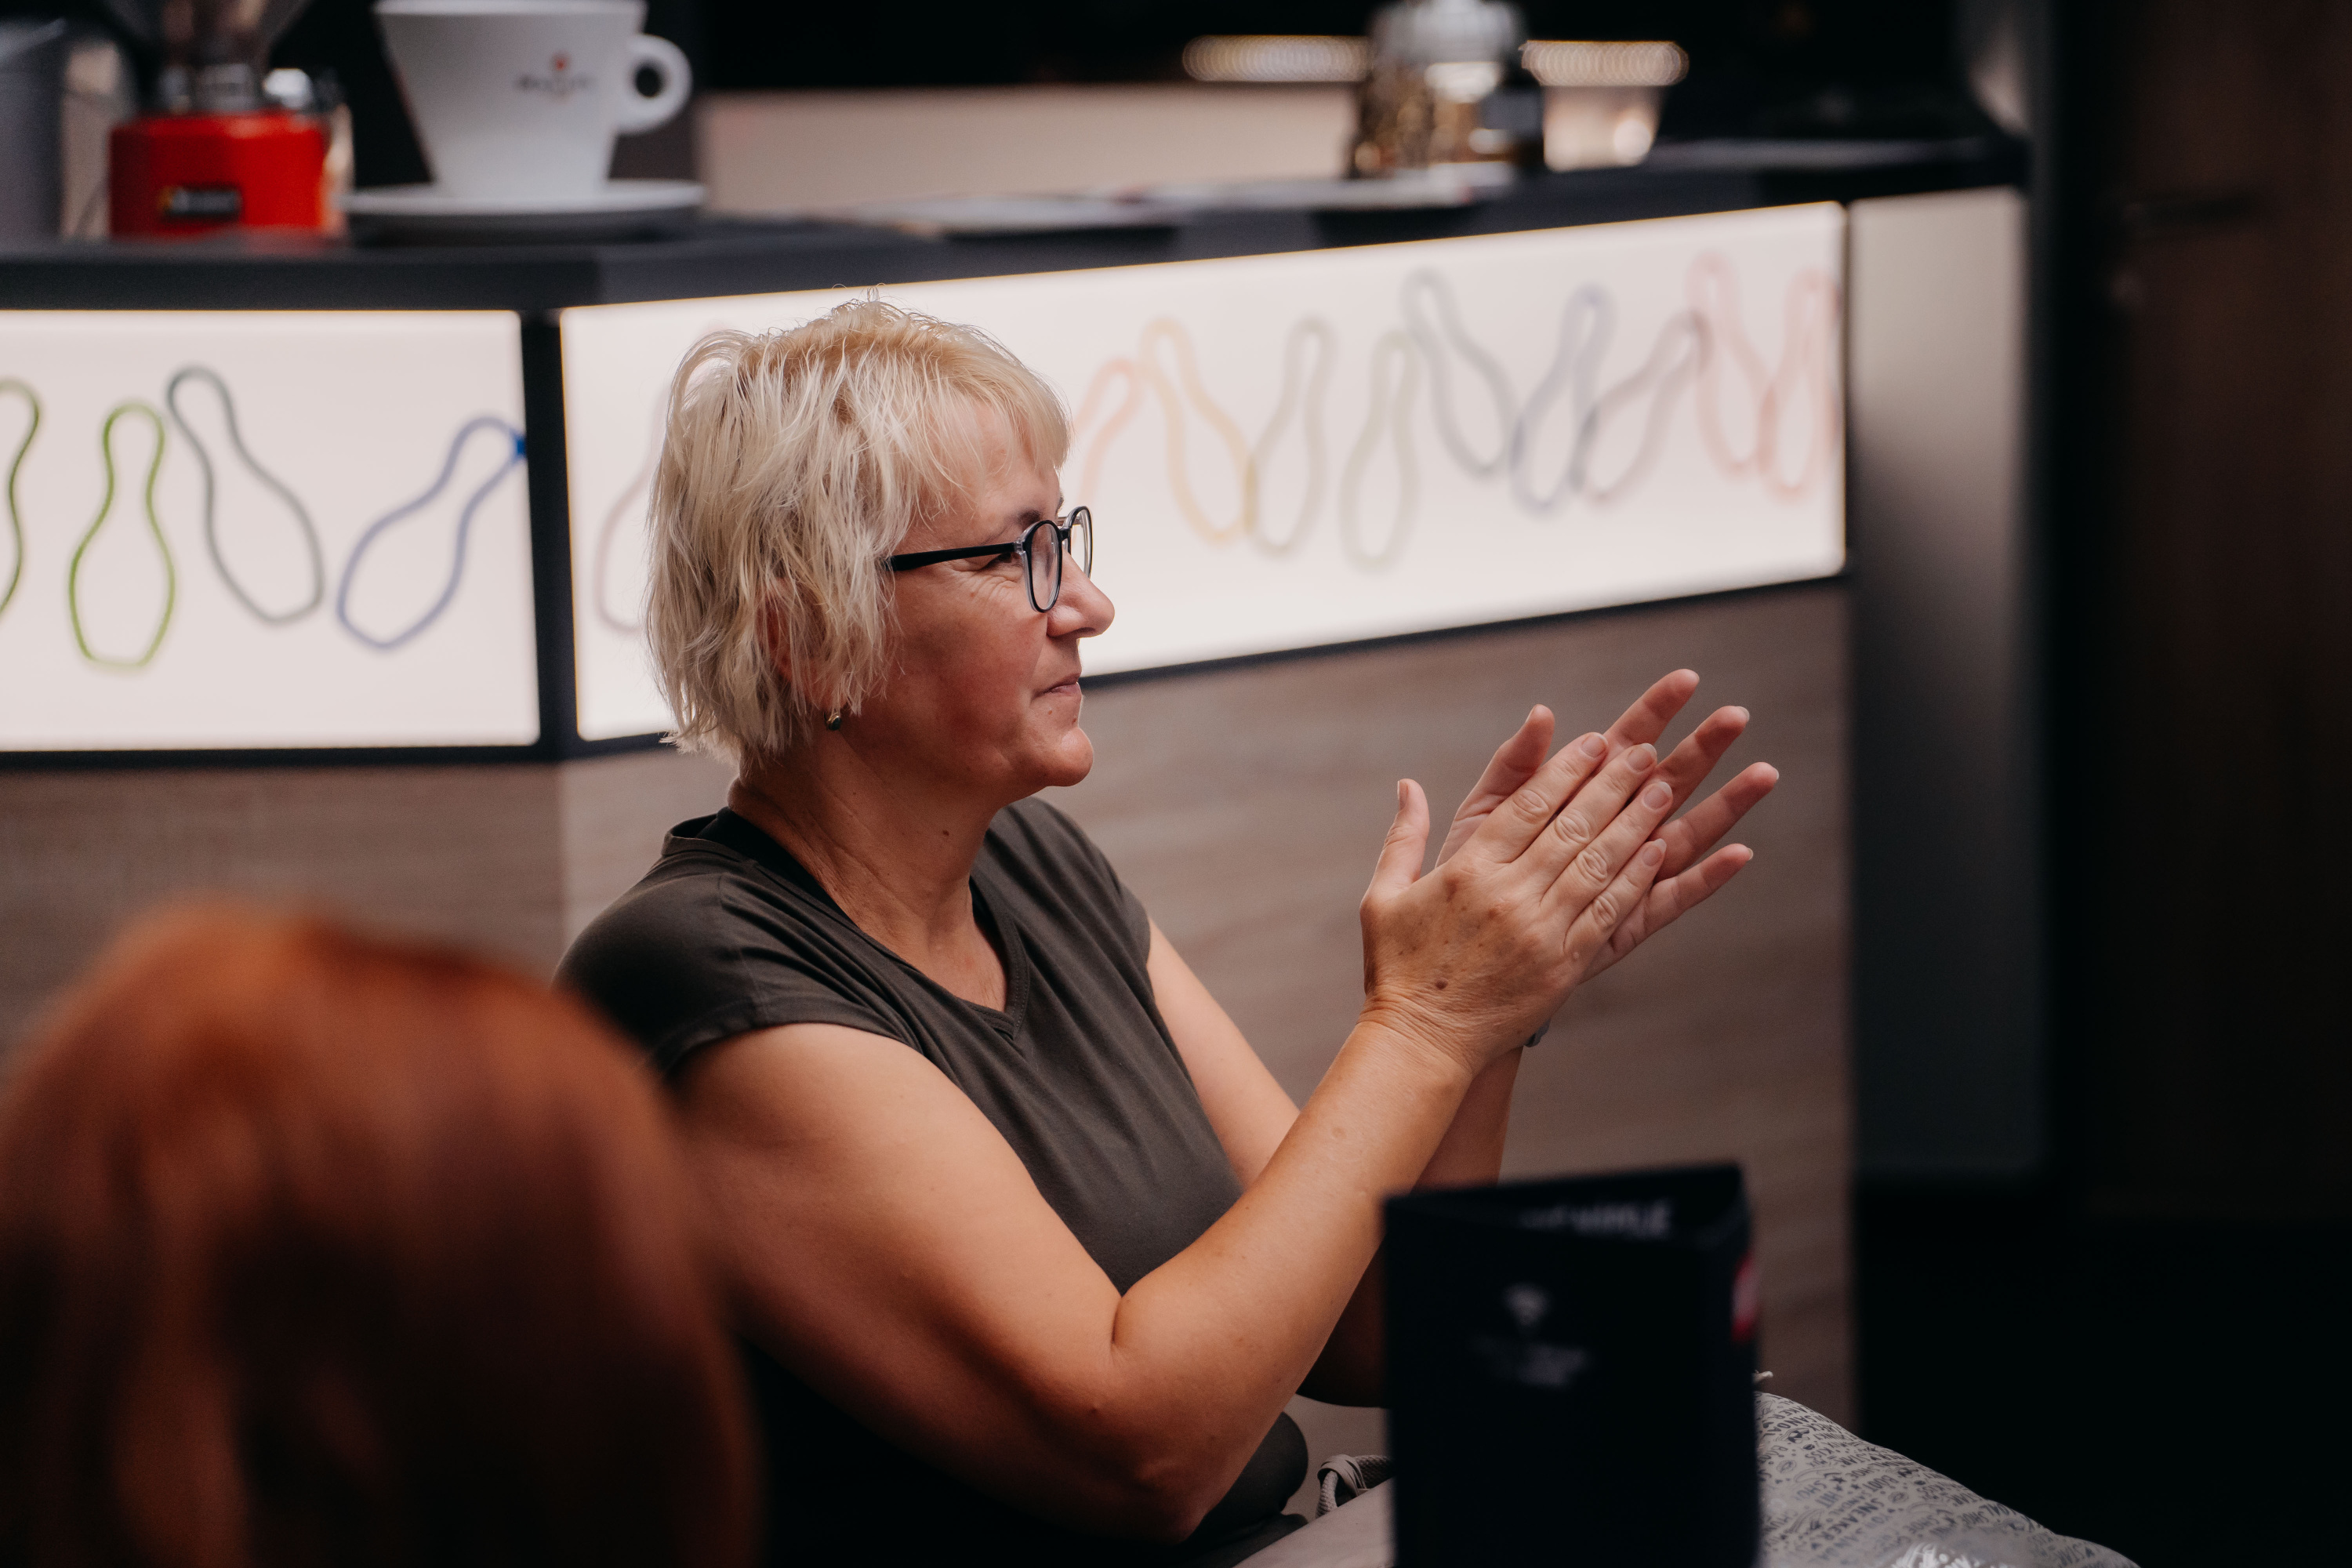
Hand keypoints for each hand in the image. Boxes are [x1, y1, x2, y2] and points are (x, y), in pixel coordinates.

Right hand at [1358, 734, 1678, 1073]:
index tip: (1597, 741)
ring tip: (1661, 787)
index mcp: (1466, 870)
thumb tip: (1407, 785)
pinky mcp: (1563, 966)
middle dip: (1611, 783)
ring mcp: (1539, 931)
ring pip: (1597, 863)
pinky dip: (1635, 877)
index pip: (1528, 805)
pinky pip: (1607, 911)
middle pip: (1571, 825)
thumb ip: (1403, 837)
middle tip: (1643, 752)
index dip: (1567, 769)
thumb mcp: (1383, 896)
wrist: (1421, 1044)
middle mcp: (1507, 894)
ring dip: (1634, 821)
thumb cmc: (1397, 969)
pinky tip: (1657, 849)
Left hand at [1434, 670, 1775, 981]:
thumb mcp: (1483, 812)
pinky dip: (1707, 879)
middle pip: (1666, 781)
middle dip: (1701, 748)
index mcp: (1580, 796)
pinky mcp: (1627, 923)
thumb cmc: (1473, 872)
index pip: (1626, 742)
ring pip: (1684, 834)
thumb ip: (1514, 765)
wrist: (1463, 947)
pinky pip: (1673, 899)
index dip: (1656, 710)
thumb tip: (1543, 712)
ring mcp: (1626, 876)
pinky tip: (1740, 855)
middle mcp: (1613, 832)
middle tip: (1735, 715)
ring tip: (1764, 773)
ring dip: (1725, 805)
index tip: (1686, 678)